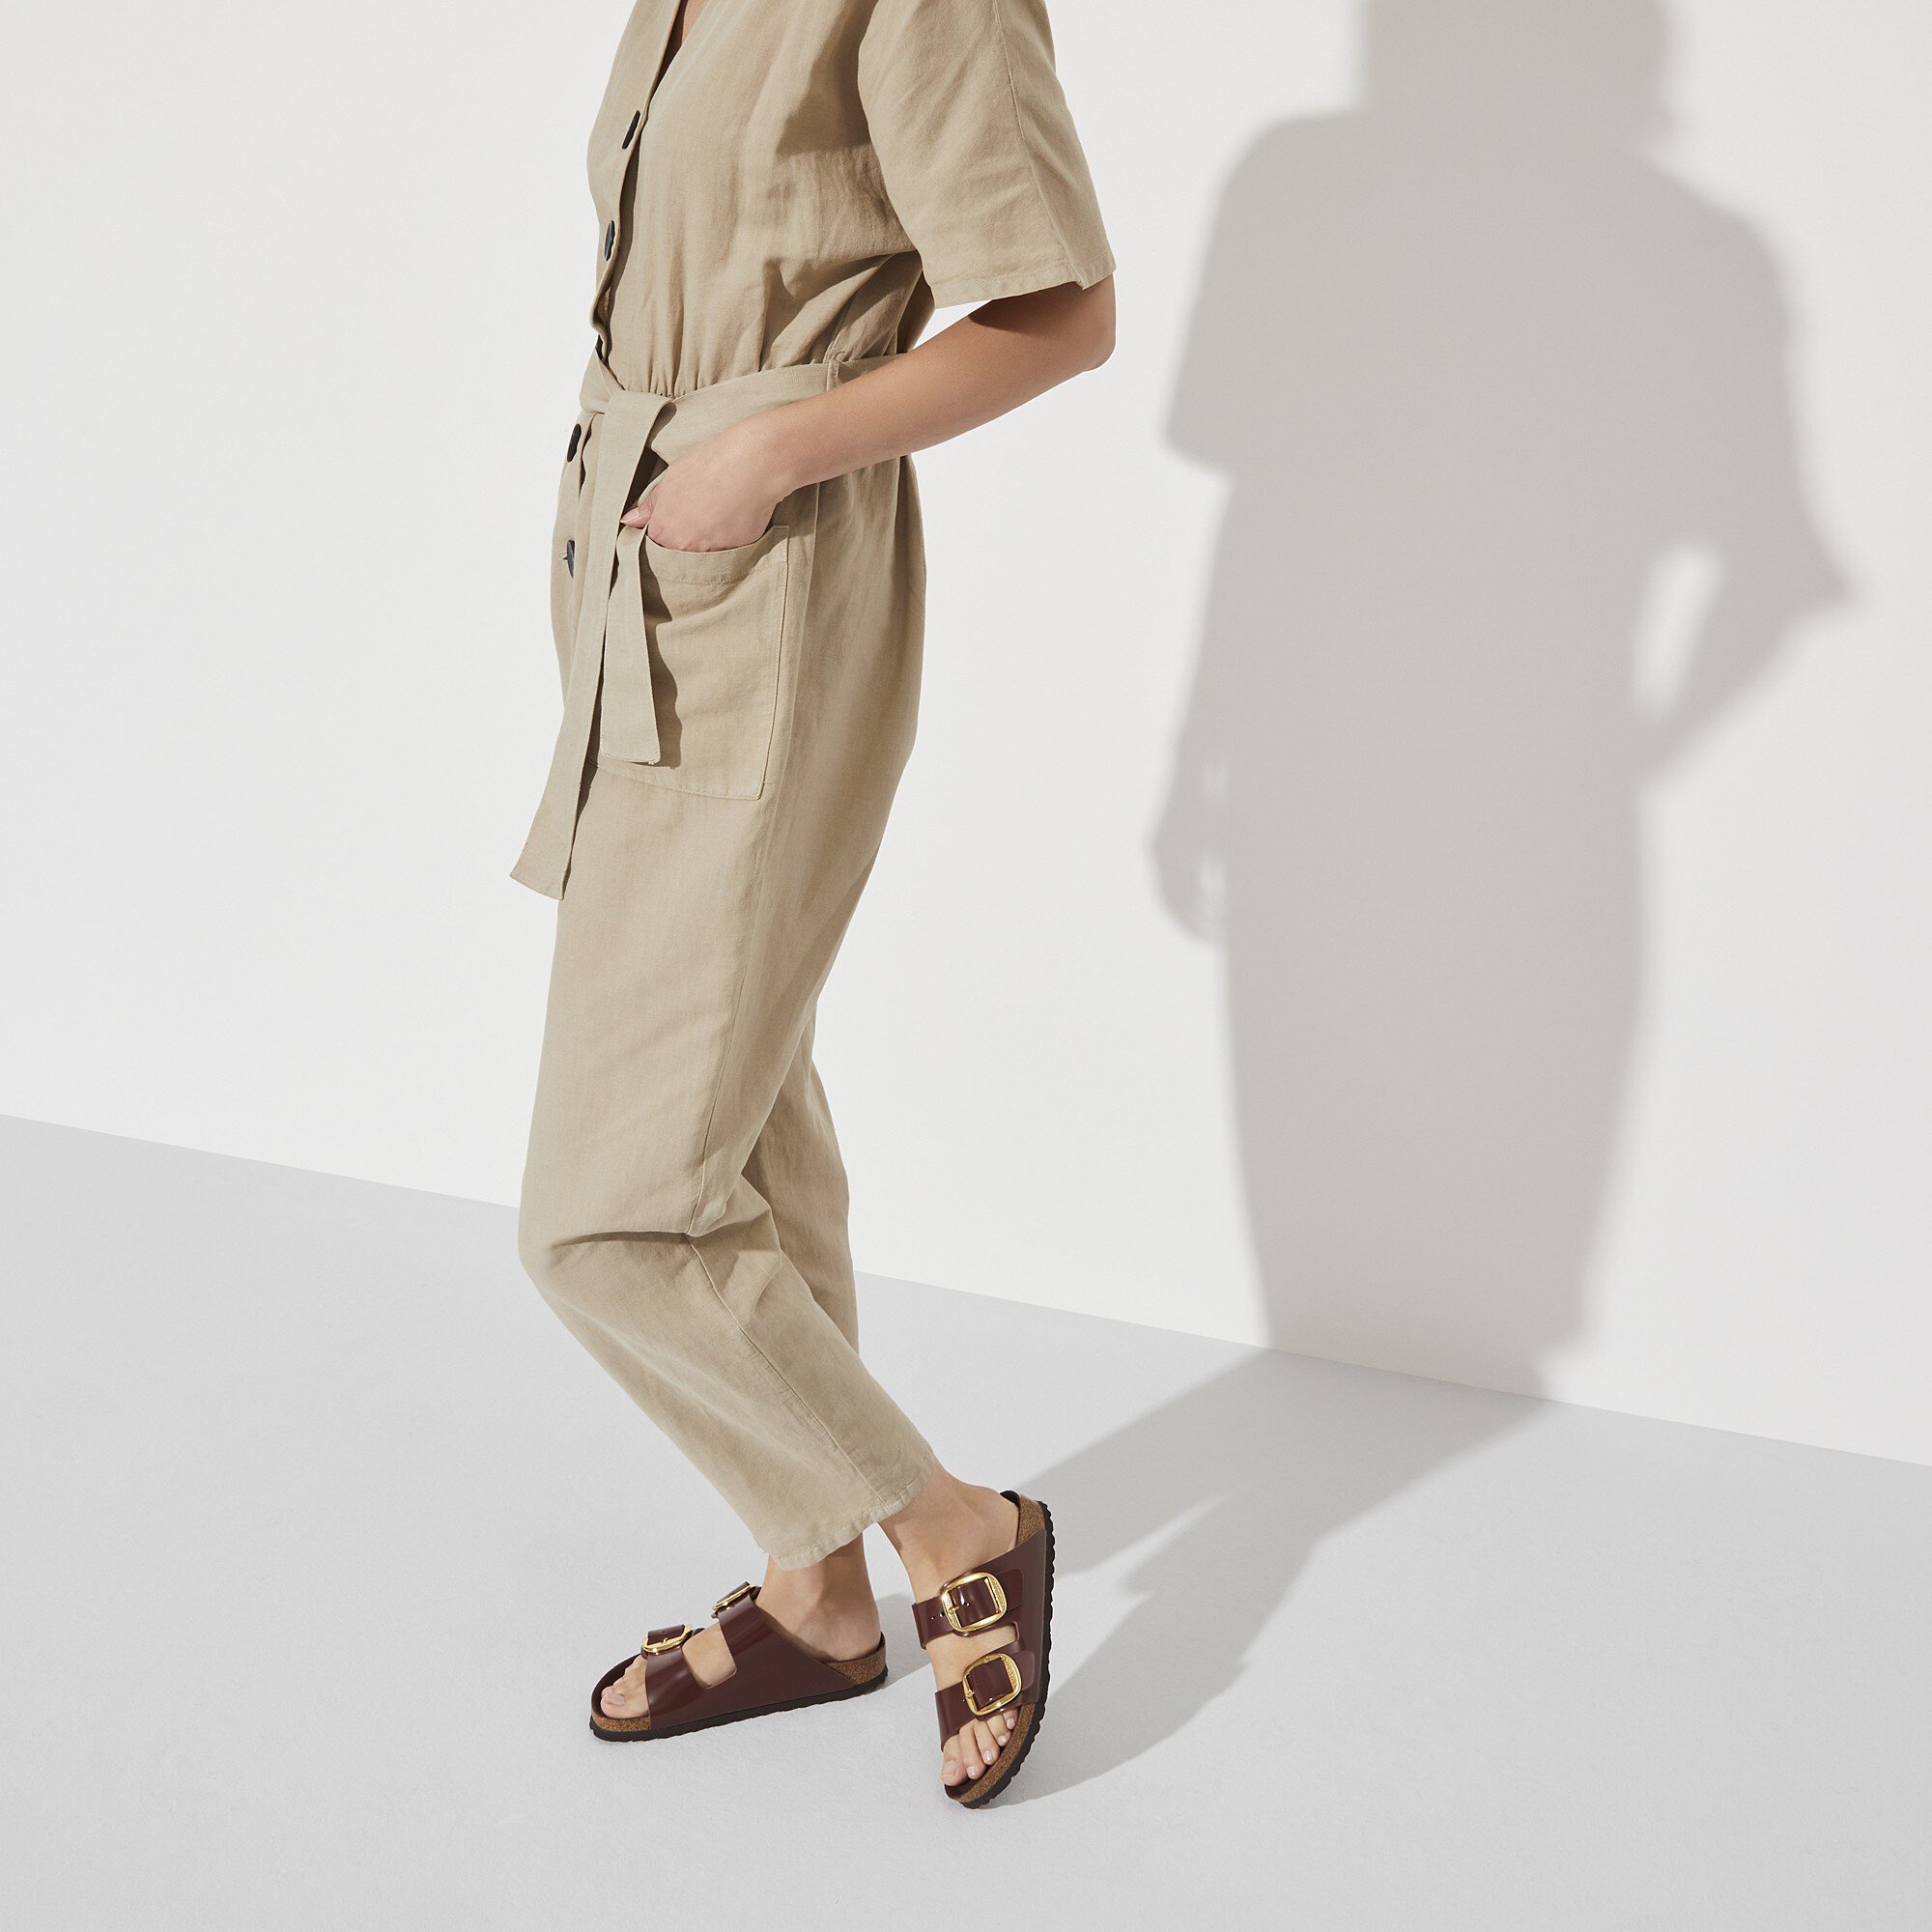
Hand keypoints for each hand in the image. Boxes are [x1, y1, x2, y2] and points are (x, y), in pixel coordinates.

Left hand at [620, 417, 791, 551]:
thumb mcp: (672, 477)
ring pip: (704, 557)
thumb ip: (650, 505)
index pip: (654, 545)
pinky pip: (729, 554)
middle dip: (683, 542)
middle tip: (697, 517)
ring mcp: (714, 554)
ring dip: (707, 543)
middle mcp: (686, 548)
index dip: (662, 534)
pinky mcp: (740, 553)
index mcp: (664, 530)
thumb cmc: (711, 463)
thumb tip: (630, 521)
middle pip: (678, 556)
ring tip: (716, 515)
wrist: (753, 465)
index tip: (671, 523)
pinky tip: (733, 518)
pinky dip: (729, 540)